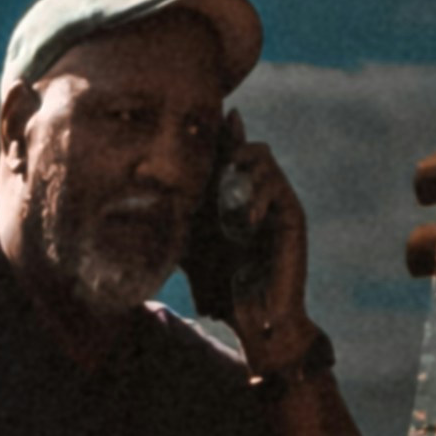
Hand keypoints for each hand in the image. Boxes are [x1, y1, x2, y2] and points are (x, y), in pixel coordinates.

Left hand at [191, 123, 313, 361]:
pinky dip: (256, 197)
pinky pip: (277, 186)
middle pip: (247, 145)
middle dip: (231, 143)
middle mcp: (256, 195)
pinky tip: (245, 220)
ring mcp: (277, 203)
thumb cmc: (222, 288)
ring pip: (263, 157)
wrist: (255, 320)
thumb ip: (176, 225)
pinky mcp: (293, 217)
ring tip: (228, 193)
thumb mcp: (191, 249)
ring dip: (242, 168)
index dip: (221, 134)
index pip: (228, 154)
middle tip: (219, 154)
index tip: (215, 115)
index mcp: (232, 198)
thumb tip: (142, 208)